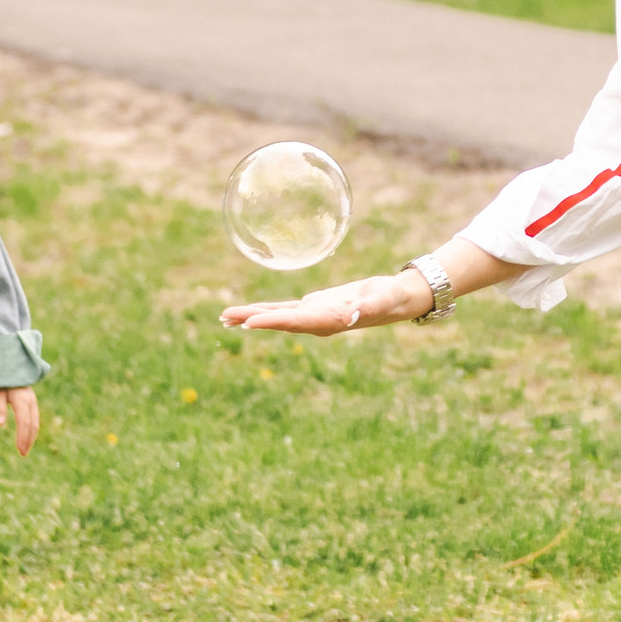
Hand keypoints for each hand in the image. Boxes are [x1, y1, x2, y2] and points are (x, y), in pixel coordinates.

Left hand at [0, 385, 41, 455]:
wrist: (5, 360)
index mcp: (22, 397)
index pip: (25, 421)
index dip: (23, 437)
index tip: (20, 451)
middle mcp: (29, 399)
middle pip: (33, 422)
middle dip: (29, 439)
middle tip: (23, 453)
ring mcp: (31, 398)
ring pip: (34, 419)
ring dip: (31, 434)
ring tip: (24, 448)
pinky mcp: (28, 399)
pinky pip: (32, 415)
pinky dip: (30, 427)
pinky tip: (26, 434)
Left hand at [222, 269, 434, 337]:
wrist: (397, 300)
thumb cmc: (390, 298)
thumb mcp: (381, 300)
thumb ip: (366, 308)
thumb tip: (348, 316)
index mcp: (329, 321)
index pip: (294, 321)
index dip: (271, 321)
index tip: (248, 323)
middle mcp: (316, 322)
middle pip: (278, 321)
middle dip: (251, 319)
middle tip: (224, 318)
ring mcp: (313, 316)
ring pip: (277, 316)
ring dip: (252, 317)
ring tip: (225, 318)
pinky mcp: (314, 307)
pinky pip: (284, 310)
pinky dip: (266, 311)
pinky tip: (249, 314)